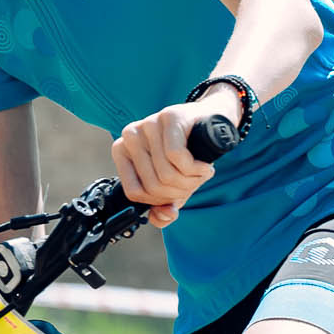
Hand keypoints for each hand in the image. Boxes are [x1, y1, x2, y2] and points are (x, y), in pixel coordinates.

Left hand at [109, 96, 229, 227]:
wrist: (211, 124)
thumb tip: (164, 216)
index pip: (135, 192)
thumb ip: (164, 207)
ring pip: (166, 174)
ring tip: (200, 174)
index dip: (158, 201)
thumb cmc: (187, 153)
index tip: (174, 194)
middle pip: (153, 185)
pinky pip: (176, 156)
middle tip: (193, 183)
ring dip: (191, 182)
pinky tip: (204, 167)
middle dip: (179, 192)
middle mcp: (130, 136)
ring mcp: (149, 124)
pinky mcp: (170, 117)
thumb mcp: (173, 185)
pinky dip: (195, 169)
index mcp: (122, 151)